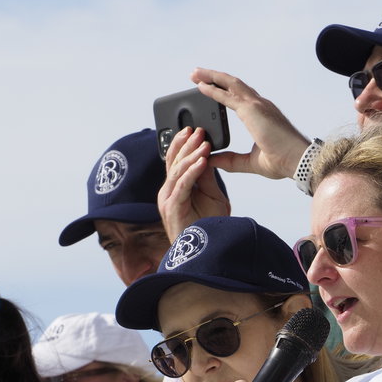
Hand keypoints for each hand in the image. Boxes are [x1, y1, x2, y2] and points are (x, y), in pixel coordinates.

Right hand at [158, 126, 230, 240]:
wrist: (206, 252)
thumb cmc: (209, 227)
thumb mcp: (213, 197)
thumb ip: (208, 178)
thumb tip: (208, 156)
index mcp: (175, 187)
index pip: (176, 161)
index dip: (183, 144)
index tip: (193, 129)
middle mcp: (168, 191)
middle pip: (174, 162)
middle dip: (186, 144)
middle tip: (198, 130)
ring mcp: (168, 199)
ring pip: (176, 171)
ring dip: (190, 155)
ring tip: (203, 143)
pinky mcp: (172, 208)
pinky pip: (182, 185)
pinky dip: (192, 172)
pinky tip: (202, 161)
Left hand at [190, 68, 310, 180]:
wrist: (298, 161)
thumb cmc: (283, 162)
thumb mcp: (251, 163)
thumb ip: (231, 161)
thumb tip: (212, 160)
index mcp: (262, 115)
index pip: (240, 98)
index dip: (225, 91)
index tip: (210, 88)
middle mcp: (260, 105)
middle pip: (233, 86)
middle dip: (214, 78)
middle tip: (197, 75)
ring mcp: (257, 105)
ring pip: (230, 84)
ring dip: (211, 77)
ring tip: (195, 74)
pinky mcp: (252, 109)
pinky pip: (228, 95)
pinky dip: (213, 89)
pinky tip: (201, 86)